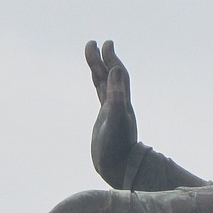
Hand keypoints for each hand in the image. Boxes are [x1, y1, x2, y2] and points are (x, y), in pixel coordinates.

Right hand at [86, 40, 137, 186]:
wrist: (119, 170)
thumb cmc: (116, 149)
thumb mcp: (116, 120)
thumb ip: (117, 96)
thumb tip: (116, 70)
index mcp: (121, 101)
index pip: (117, 73)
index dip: (111, 58)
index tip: (105, 43)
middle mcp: (118, 103)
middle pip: (109, 75)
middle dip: (102, 59)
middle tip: (93, 43)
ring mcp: (111, 111)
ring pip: (104, 84)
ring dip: (99, 68)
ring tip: (91, 54)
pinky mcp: (105, 120)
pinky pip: (102, 96)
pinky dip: (99, 84)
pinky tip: (97, 81)